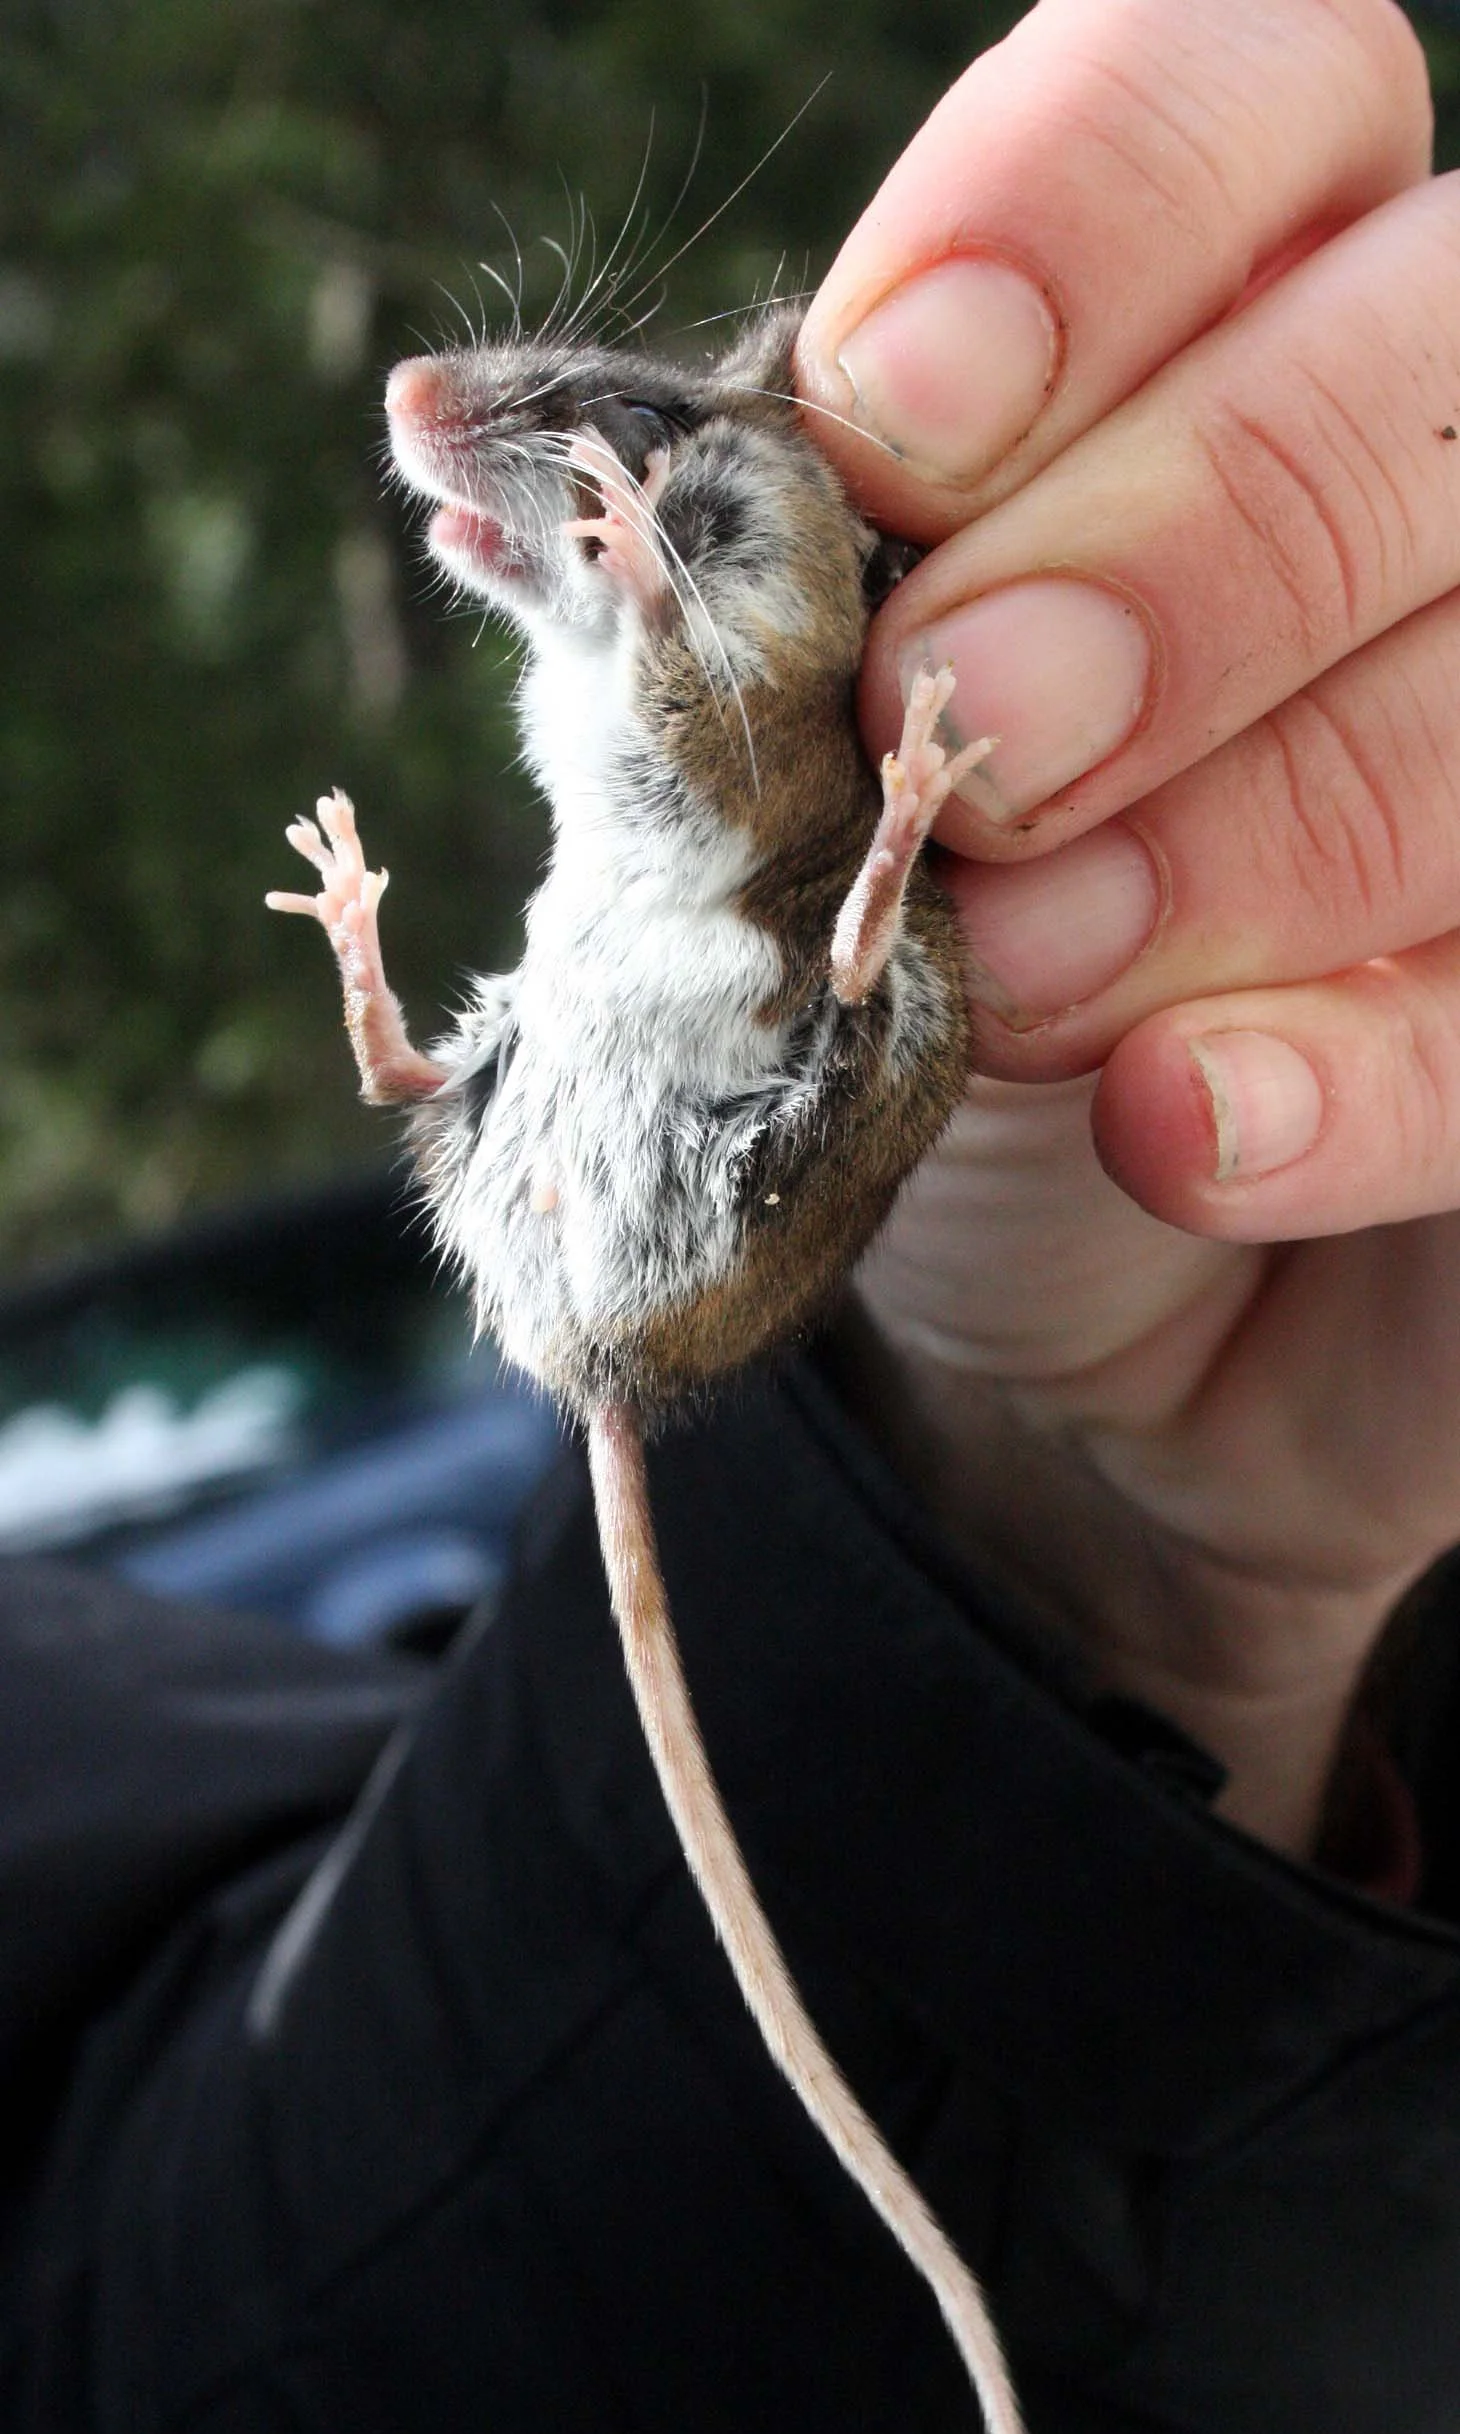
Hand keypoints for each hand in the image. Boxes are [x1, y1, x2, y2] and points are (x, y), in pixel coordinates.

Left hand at [795, 0, 1452, 1859]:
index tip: (888, 418)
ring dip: (1234, 833)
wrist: (1055, 1253)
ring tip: (1026, 977)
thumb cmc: (899, 942)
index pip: (1253, 80)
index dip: (1093, 206)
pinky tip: (1176, 1130)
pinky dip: (1345, 1071)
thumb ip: (723, 606)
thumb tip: (462, 448)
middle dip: (1170, 546)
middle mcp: (1421, 461)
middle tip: (965, 729)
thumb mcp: (780, 757)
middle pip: (1415, 357)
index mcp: (1225, 293)